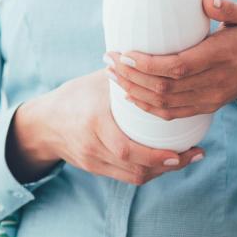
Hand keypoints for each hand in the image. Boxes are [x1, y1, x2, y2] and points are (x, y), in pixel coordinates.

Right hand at [6, 70, 203, 184]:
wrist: (42, 123)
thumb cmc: (75, 96)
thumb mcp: (97, 82)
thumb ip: (126, 76)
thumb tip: (160, 60)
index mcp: (95, 123)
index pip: (128, 148)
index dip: (157, 156)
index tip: (182, 151)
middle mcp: (94, 146)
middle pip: (137, 168)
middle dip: (169, 166)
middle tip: (194, 155)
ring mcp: (94, 161)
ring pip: (135, 176)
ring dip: (163, 171)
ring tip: (185, 158)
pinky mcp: (96, 169)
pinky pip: (127, 176)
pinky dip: (148, 171)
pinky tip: (165, 162)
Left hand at [106, 0, 236, 125]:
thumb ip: (228, 8)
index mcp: (221, 57)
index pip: (178, 67)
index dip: (149, 65)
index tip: (126, 53)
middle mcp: (214, 82)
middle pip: (165, 88)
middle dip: (132, 76)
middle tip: (110, 59)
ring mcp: (209, 99)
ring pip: (164, 104)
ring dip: (134, 91)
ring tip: (113, 74)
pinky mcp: (206, 107)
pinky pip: (172, 114)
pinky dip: (148, 107)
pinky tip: (130, 94)